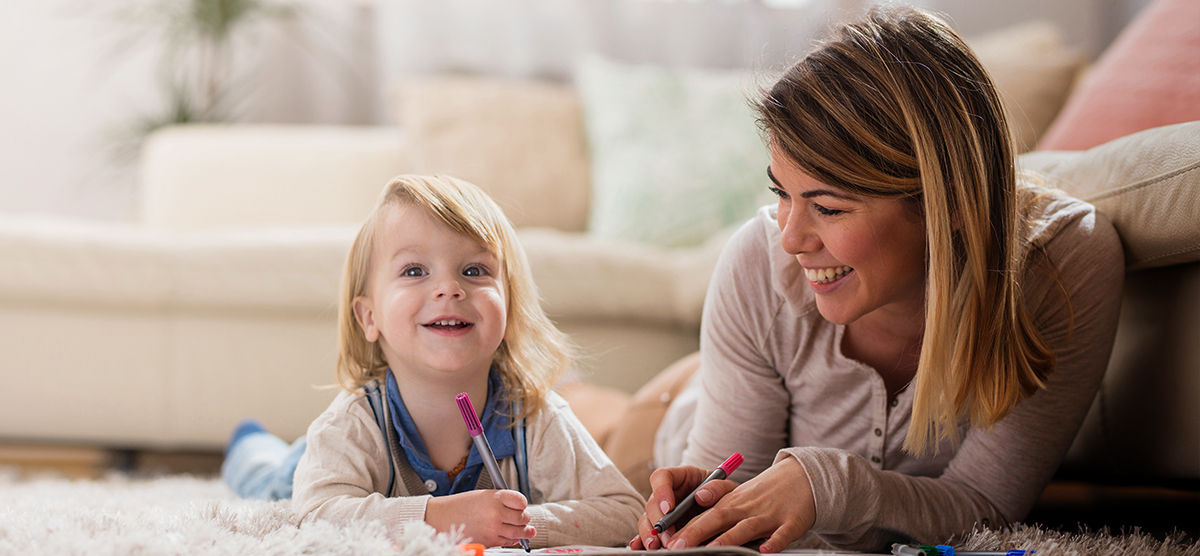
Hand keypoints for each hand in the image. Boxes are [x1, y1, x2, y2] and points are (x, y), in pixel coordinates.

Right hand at [425, 489, 534, 547]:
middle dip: (524, 518)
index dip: (522, 504)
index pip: (521, 501)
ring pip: (518, 532)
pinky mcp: (490, 541)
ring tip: (526, 530)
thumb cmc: (461, 506)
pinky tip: (512, 536)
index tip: (521, 506)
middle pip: (523, 517)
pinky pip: (508, 542)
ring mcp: (493, 528)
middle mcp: (496, 512)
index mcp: (495, 497)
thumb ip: (500, 501)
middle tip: (522, 518)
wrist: (442, 518)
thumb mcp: (482, 495)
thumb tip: (518, 508)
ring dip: (523, 531)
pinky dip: (512, 540)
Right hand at [629, 465, 735, 549]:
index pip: (662, 477)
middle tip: (667, 536)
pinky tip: (641, 547)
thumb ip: (718, 487)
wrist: (725, 509)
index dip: (661, 491)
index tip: (669, 509)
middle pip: (652, 502)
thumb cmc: (723, 495)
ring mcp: (662, 510)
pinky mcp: (661, 526)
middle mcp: (666, 493)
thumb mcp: (726, 487)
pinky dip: (642, 540)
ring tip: (656, 546)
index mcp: (679, 477)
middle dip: (658, 521)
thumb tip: (702, 496)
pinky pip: (647, 531)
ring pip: (647, 519)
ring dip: (650, 533)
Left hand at [662, 456, 815, 552]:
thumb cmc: (764, 494)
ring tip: (712, 549)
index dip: (684, 526)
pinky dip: (775, 542)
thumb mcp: (738, 493)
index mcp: (732, 502)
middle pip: (718, 518)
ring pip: (747, 527)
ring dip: (729, 538)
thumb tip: (695, 500)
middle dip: (696, 532)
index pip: (703, 513)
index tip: (666, 536)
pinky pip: (783, 534)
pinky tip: (765, 550)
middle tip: (677, 547)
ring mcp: (769, 515)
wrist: (802, 479)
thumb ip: (716, 498)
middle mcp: (747, 507)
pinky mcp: (791, 522)